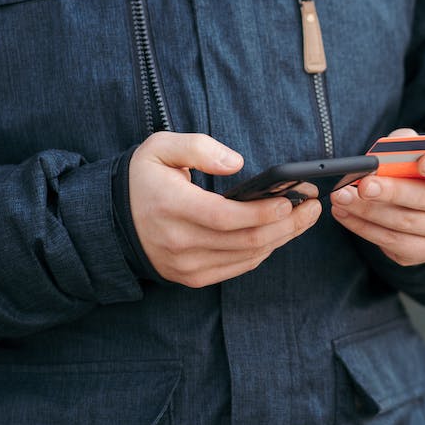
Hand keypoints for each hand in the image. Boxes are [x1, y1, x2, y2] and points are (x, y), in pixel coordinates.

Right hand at [129, 132, 320, 286]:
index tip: (293, 198)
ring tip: (305, 217)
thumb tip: (237, 163)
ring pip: (248, 256)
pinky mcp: (193, 277)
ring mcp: (186, 265)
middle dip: (288, 224)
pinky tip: (280, 233)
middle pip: (246, 240)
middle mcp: (179, 242)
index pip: (226, 217)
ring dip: (283, 238)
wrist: (111, 222)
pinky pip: (239, 267)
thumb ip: (198, 147)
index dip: (264, 211)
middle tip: (313, 205)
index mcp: (171, 207)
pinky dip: (264, 251)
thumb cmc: (143, 180)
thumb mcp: (160, 148)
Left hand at [329, 128, 424, 265]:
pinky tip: (345, 214)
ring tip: (341, 198)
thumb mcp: (413, 148)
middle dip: (392, 192)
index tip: (422, 161)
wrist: (419, 199)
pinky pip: (393, 243)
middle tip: (364, 185)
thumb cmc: (414, 166)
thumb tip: (384, 151)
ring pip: (405, 224)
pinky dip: (364, 228)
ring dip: (368, 212)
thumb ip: (403, 143)